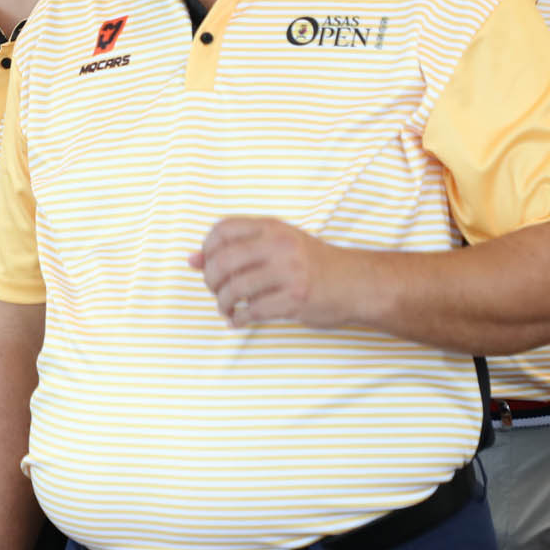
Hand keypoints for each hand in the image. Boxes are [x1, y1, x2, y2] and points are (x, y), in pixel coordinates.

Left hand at [191, 217, 344, 328]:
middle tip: (215, 291)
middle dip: (211, 281)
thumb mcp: (278, 245)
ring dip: (222, 304)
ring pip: (234, 290)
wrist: (357, 283)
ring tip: (226, 309)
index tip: (208, 264)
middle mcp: (279, 246)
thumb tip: (191, 260)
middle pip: (223, 261)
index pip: (222, 229)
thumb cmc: (313, 264)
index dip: (207, 249)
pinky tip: (238, 321)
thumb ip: (238, 249)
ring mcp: (288, 272)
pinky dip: (238, 320)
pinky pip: (253, 311)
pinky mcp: (295, 299)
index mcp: (272, 228)